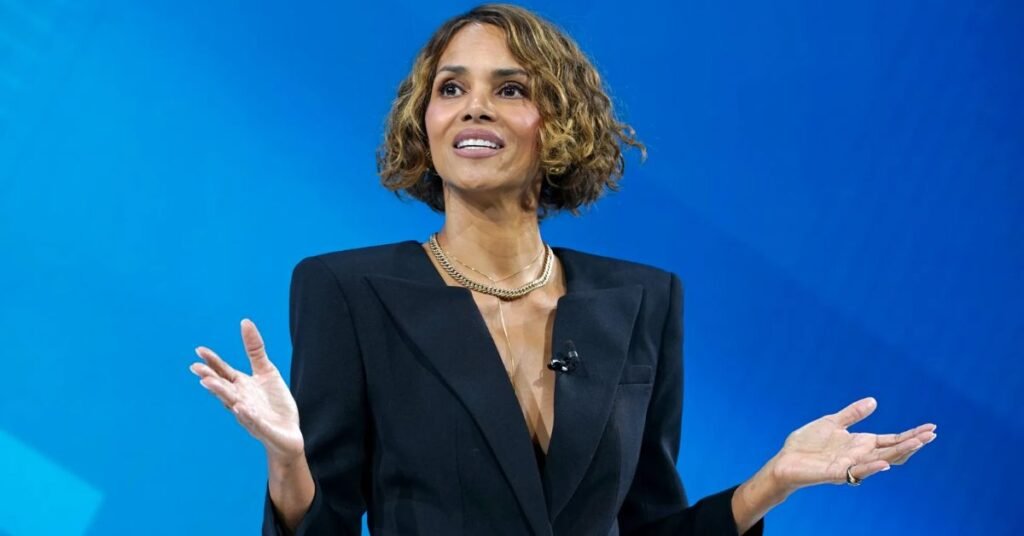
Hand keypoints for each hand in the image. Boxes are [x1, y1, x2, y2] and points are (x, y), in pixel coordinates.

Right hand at [189, 318, 303, 461]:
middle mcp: (240, 400)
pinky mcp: (262, 428)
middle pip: (223, 388)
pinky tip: (239, 407)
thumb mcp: (266, 371)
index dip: (212, 362)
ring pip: (233, 404)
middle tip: (196, 369)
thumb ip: (254, 350)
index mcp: (241, 386)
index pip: (223, 372)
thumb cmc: (274, 403)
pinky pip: (253, 421)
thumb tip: (245, 321)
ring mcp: (249, 415)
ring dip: (221, 394)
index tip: (199, 350)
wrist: (288, 433)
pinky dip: (246, 414)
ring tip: (208, 383)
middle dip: (210, 379)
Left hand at [768, 397, 935, 491]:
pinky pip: (858, 472)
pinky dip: (872, 468)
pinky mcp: (836, 473)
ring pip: (880, 460)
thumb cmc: (807, 443)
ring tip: (918, 443)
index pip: (892, 439)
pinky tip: (884, 463)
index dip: (911, 434)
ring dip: (899, 452)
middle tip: (931, 435)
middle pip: (892, 450)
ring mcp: (850, 465)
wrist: (786, 460)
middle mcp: (860, 455)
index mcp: (860, 443)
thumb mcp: (832, 422)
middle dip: (912, 442)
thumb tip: (873, 401)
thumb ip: (852, 414)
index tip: (931, 428)